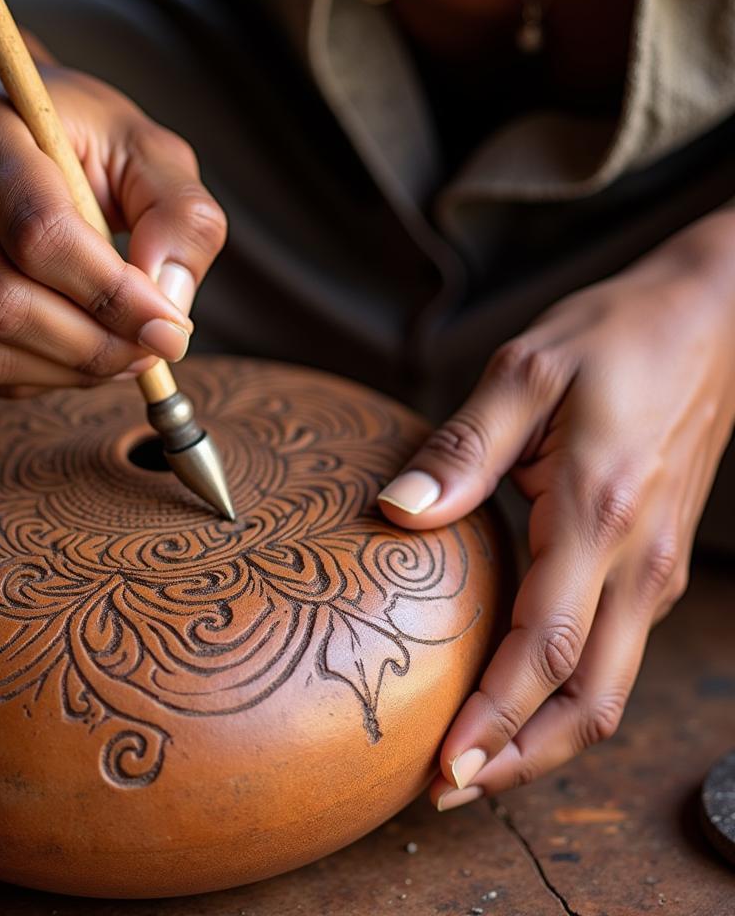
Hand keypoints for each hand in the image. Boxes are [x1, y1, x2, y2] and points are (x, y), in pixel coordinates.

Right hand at [0, 60, 225, 395]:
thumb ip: (180, 218)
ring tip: (115, 350)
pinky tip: (63, 350)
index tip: (170, 329)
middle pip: (2, 305)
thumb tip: (167, 309)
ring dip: (64, 372)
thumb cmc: (73, 141)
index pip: (40, 236)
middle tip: (149, 350)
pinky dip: (27, 379)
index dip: (112, 298)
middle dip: (94, 348)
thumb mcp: (147, 151)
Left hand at [377, 215, 734, 808]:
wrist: (710, 317)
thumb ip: (462, 448)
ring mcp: (657, 565)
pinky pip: (615, 652)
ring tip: (476, 759)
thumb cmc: (615, 337)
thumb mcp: (527, 371)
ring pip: (609, 686)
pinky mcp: (657, 560)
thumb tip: (401, 511)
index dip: (496, 715)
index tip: (446, 765)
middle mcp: (640, 558)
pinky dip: (567, 694)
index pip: (549, 645)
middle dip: (520, 754)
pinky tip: (520, 694)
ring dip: (545, 735)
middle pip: (589, 697)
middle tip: (448, 788)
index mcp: (600, 510)